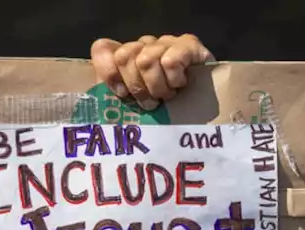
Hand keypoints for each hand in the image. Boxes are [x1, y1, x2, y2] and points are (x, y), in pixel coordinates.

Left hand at [90, 34, 213, 110]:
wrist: (209, 111)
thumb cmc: (169, 112)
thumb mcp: (138, 108)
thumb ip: (115, 101)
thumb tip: (95, 109)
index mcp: (129, 56)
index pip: (103, 48)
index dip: (108, 72)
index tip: (121, 94)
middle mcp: (145, 45)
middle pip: (125, 56)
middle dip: (137, 86)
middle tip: (151, 103)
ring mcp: (167, 43)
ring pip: (146, 60)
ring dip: (157, 86)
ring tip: (168, 97)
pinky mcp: (189, 45)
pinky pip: (171, 60)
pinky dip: (174, 79)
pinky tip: (182, 85)